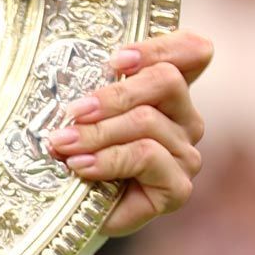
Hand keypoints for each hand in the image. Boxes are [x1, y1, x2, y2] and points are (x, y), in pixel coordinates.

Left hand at [49, 30, 211, 236]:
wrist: (72, 208)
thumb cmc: (75, 151)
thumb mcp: (77, 110)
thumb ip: (87, 84)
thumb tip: (65, 63)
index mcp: (165, 92)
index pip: (191, 51)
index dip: (159, 47)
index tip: (117, 59)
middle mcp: (184, 118)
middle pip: (166, 80)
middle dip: (114, 93)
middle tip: (73, 110)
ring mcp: (185, 153)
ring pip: (147, 121)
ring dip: (97, 132)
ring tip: (63, 143)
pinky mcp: (178, 187)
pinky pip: (147, 157)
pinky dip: (107, 160)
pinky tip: (81, 166)